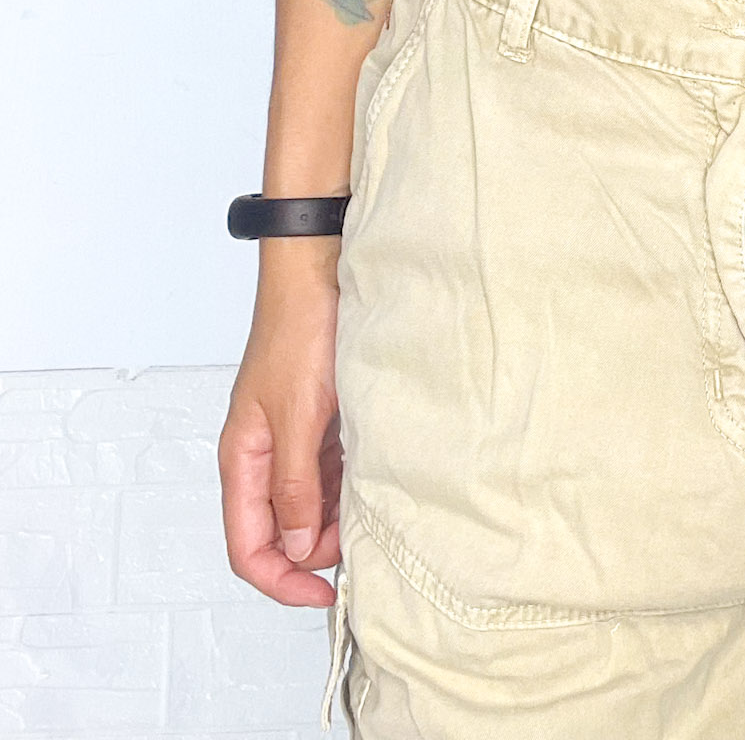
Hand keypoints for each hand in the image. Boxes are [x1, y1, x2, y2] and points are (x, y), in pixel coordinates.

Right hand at [218, 263, 342, 606]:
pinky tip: (375, 484)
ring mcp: (292, 439)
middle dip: (315, 552)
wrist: (319, 274)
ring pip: (307, 506)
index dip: (282, 581)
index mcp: (244, 459)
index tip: (324, 595)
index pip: (247, 548)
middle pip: (279, 532)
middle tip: (360, 547)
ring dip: (334, 520)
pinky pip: (328, 473)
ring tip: (373, 516)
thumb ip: (294, 488)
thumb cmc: (300, 333)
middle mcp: (263, 454)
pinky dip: (348, 488)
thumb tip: (295, 548)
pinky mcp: (319, 421)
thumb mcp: (298, 418)